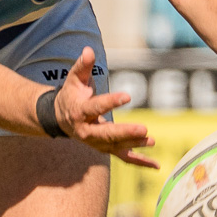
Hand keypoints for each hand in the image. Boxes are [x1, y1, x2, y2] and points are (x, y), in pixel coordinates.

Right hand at [51, 47, 157, 168]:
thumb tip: (89, 50)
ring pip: (116, 146)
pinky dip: (140, 162)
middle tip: (144, 129)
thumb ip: (82, 65)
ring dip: (134, 145)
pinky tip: (156, 166)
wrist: (60, 118)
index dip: (111, 102)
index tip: (127, 96)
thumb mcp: (74, 79)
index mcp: (79, 112)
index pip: (95, 107)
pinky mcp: (106, 148)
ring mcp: (97, 142)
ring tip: (151, 140)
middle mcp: (87, 131)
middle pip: (106, 134)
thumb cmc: (71, 95)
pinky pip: (123, 157)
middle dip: (125, 132)